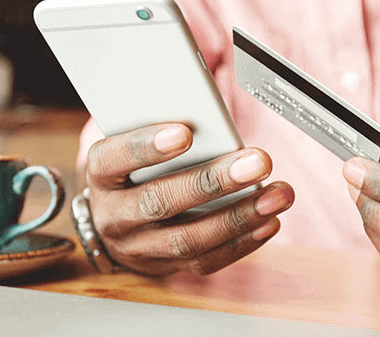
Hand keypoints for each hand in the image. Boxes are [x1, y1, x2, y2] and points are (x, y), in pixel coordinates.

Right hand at [86, 123, 293, 275]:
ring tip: (277, 195)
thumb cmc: (132, 170)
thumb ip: (162, 129)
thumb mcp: (132, 143)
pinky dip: (242, 242)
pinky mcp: (167, 266)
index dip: (147, 146)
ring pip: (188, 238)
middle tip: (257, 162)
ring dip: (239, 216)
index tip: (184, 133)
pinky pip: (206, 261)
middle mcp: (115, 215)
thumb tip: (207, 112)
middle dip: (213, 181)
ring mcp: (140, 247)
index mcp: (102, 175)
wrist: (115, 221)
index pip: (115, 158)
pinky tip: (268, 222)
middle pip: (160, 201)